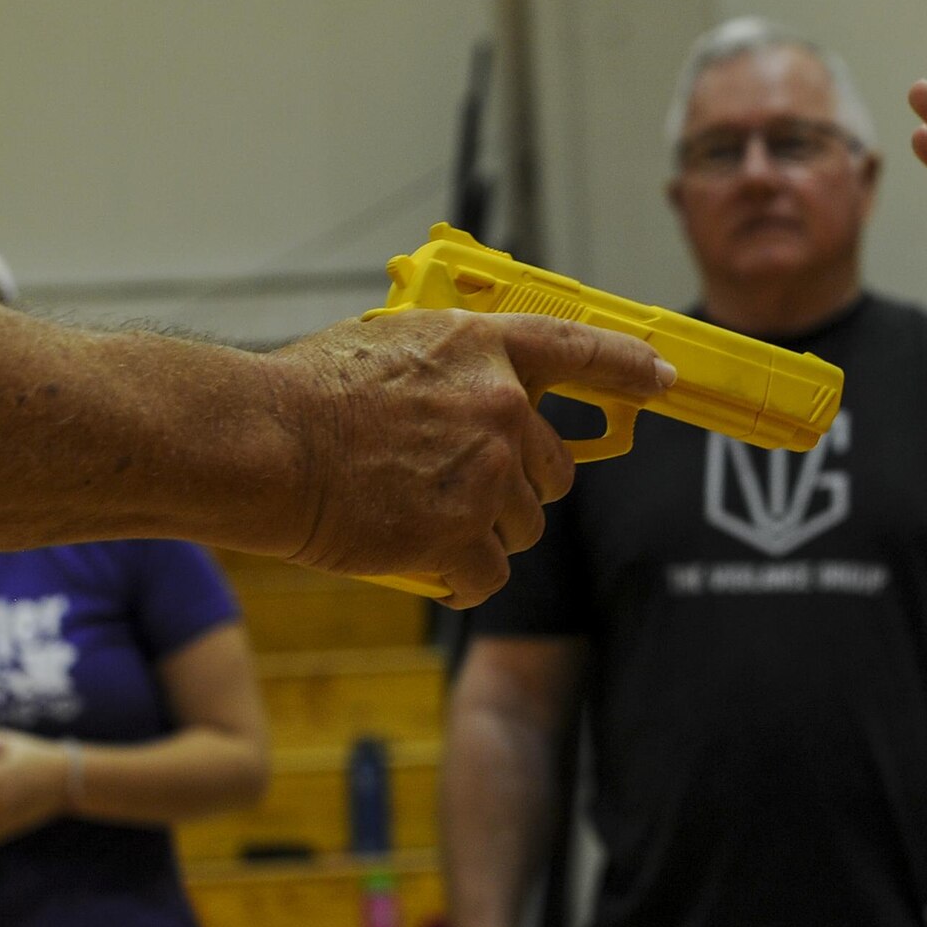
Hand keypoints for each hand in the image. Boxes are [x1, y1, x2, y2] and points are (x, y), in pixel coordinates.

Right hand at [269, 309, 673, 607]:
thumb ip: (448, 367)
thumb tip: (465, 392)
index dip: (627, 366)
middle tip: (462, 494)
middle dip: (520, 489)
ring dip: (484, 535)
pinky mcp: (461, 533)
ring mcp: (487, 472)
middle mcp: (501, 406)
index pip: (580, 350)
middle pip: (553, 470)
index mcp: (483, 348)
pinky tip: (422, 567)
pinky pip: (487, 576)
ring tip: (419, 522)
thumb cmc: (306, 393)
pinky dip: (460, 580)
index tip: (660, 379)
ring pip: (522, 527)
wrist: (266, 441)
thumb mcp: (392, 345)